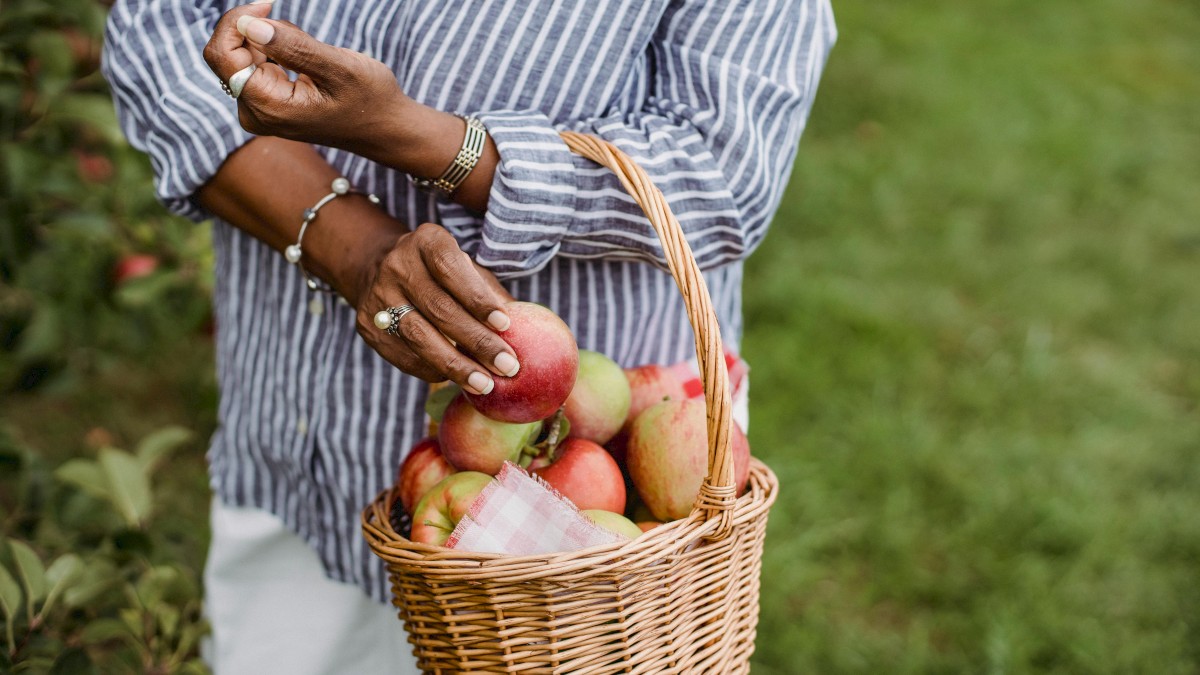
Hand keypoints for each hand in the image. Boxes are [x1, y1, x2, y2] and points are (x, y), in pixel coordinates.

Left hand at [202, 3, 408, 152]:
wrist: (385, 128)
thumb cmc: (369, 99)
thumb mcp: (339, 67)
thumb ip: (293, 46)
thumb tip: (248, 24)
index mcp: (269, 107)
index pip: (222, 55)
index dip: (237, 21)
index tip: (266, 6)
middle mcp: (255, 113)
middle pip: (228, 54)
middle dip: (258, 32)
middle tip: (300, 34)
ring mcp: (258, 111)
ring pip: (241, 56)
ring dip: (270, 42)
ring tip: (311, 55)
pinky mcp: (265, 105)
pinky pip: (253, 65)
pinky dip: (274, 52)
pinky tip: (304, 63)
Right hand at [355, 223, 519, 395]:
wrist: (378, 270)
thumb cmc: (440, 273)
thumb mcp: (466, 268)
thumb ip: (490, 293)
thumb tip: (524, 330)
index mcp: (426, 241)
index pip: (451, 269)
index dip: (478, 298)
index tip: (505, 325)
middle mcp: (397, 265)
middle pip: (439, 308)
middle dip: (477, 341)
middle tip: (507, 365)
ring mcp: (378, 296)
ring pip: (420, 337)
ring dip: (456, 365)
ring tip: (485, 383)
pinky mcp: (368, 326)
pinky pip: (405, 355)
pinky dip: (434, 371)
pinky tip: (457, 379)